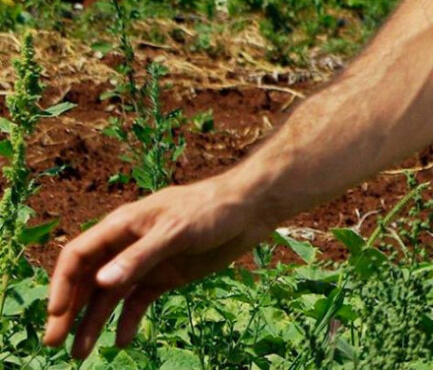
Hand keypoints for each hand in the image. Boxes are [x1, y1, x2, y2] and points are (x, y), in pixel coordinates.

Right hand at [42, 177, 273, 358]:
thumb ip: (140, 257)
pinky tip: (120, 342)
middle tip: (53, 344)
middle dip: (69, 311)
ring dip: (93, 323)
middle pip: (88, 281)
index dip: (63, 283)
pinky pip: (138, 303)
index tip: (56, 314)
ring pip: (110, 297)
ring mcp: (146, 263)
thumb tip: (103, 282)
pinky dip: (128, 322)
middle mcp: (127, 246)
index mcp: (122, 226)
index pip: (79, 255)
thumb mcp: (175, 231)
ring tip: (80, 354)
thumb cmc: (210, 210)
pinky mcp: (166, 277)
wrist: (247, 211)